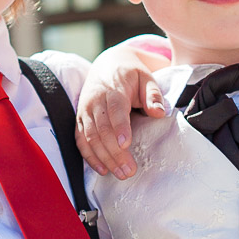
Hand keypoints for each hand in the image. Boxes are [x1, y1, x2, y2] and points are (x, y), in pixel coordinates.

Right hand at [76, 44, 168, 179]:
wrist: (107, 64)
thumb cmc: (131, 74)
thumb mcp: (147, 78)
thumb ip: (153, 95)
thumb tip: (159, 113)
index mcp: (113, 89)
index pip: (115, 110)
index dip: (119, 127)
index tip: (125, 145)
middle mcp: (95, 101)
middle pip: (102, 129)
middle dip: (115, 152)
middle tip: (130, 170)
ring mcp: (84, 111)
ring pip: (90, 137)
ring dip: (104, 158)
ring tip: (121, 174)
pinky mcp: (79, 119)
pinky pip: (80, 140)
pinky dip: (89, 156)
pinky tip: (102, 169)